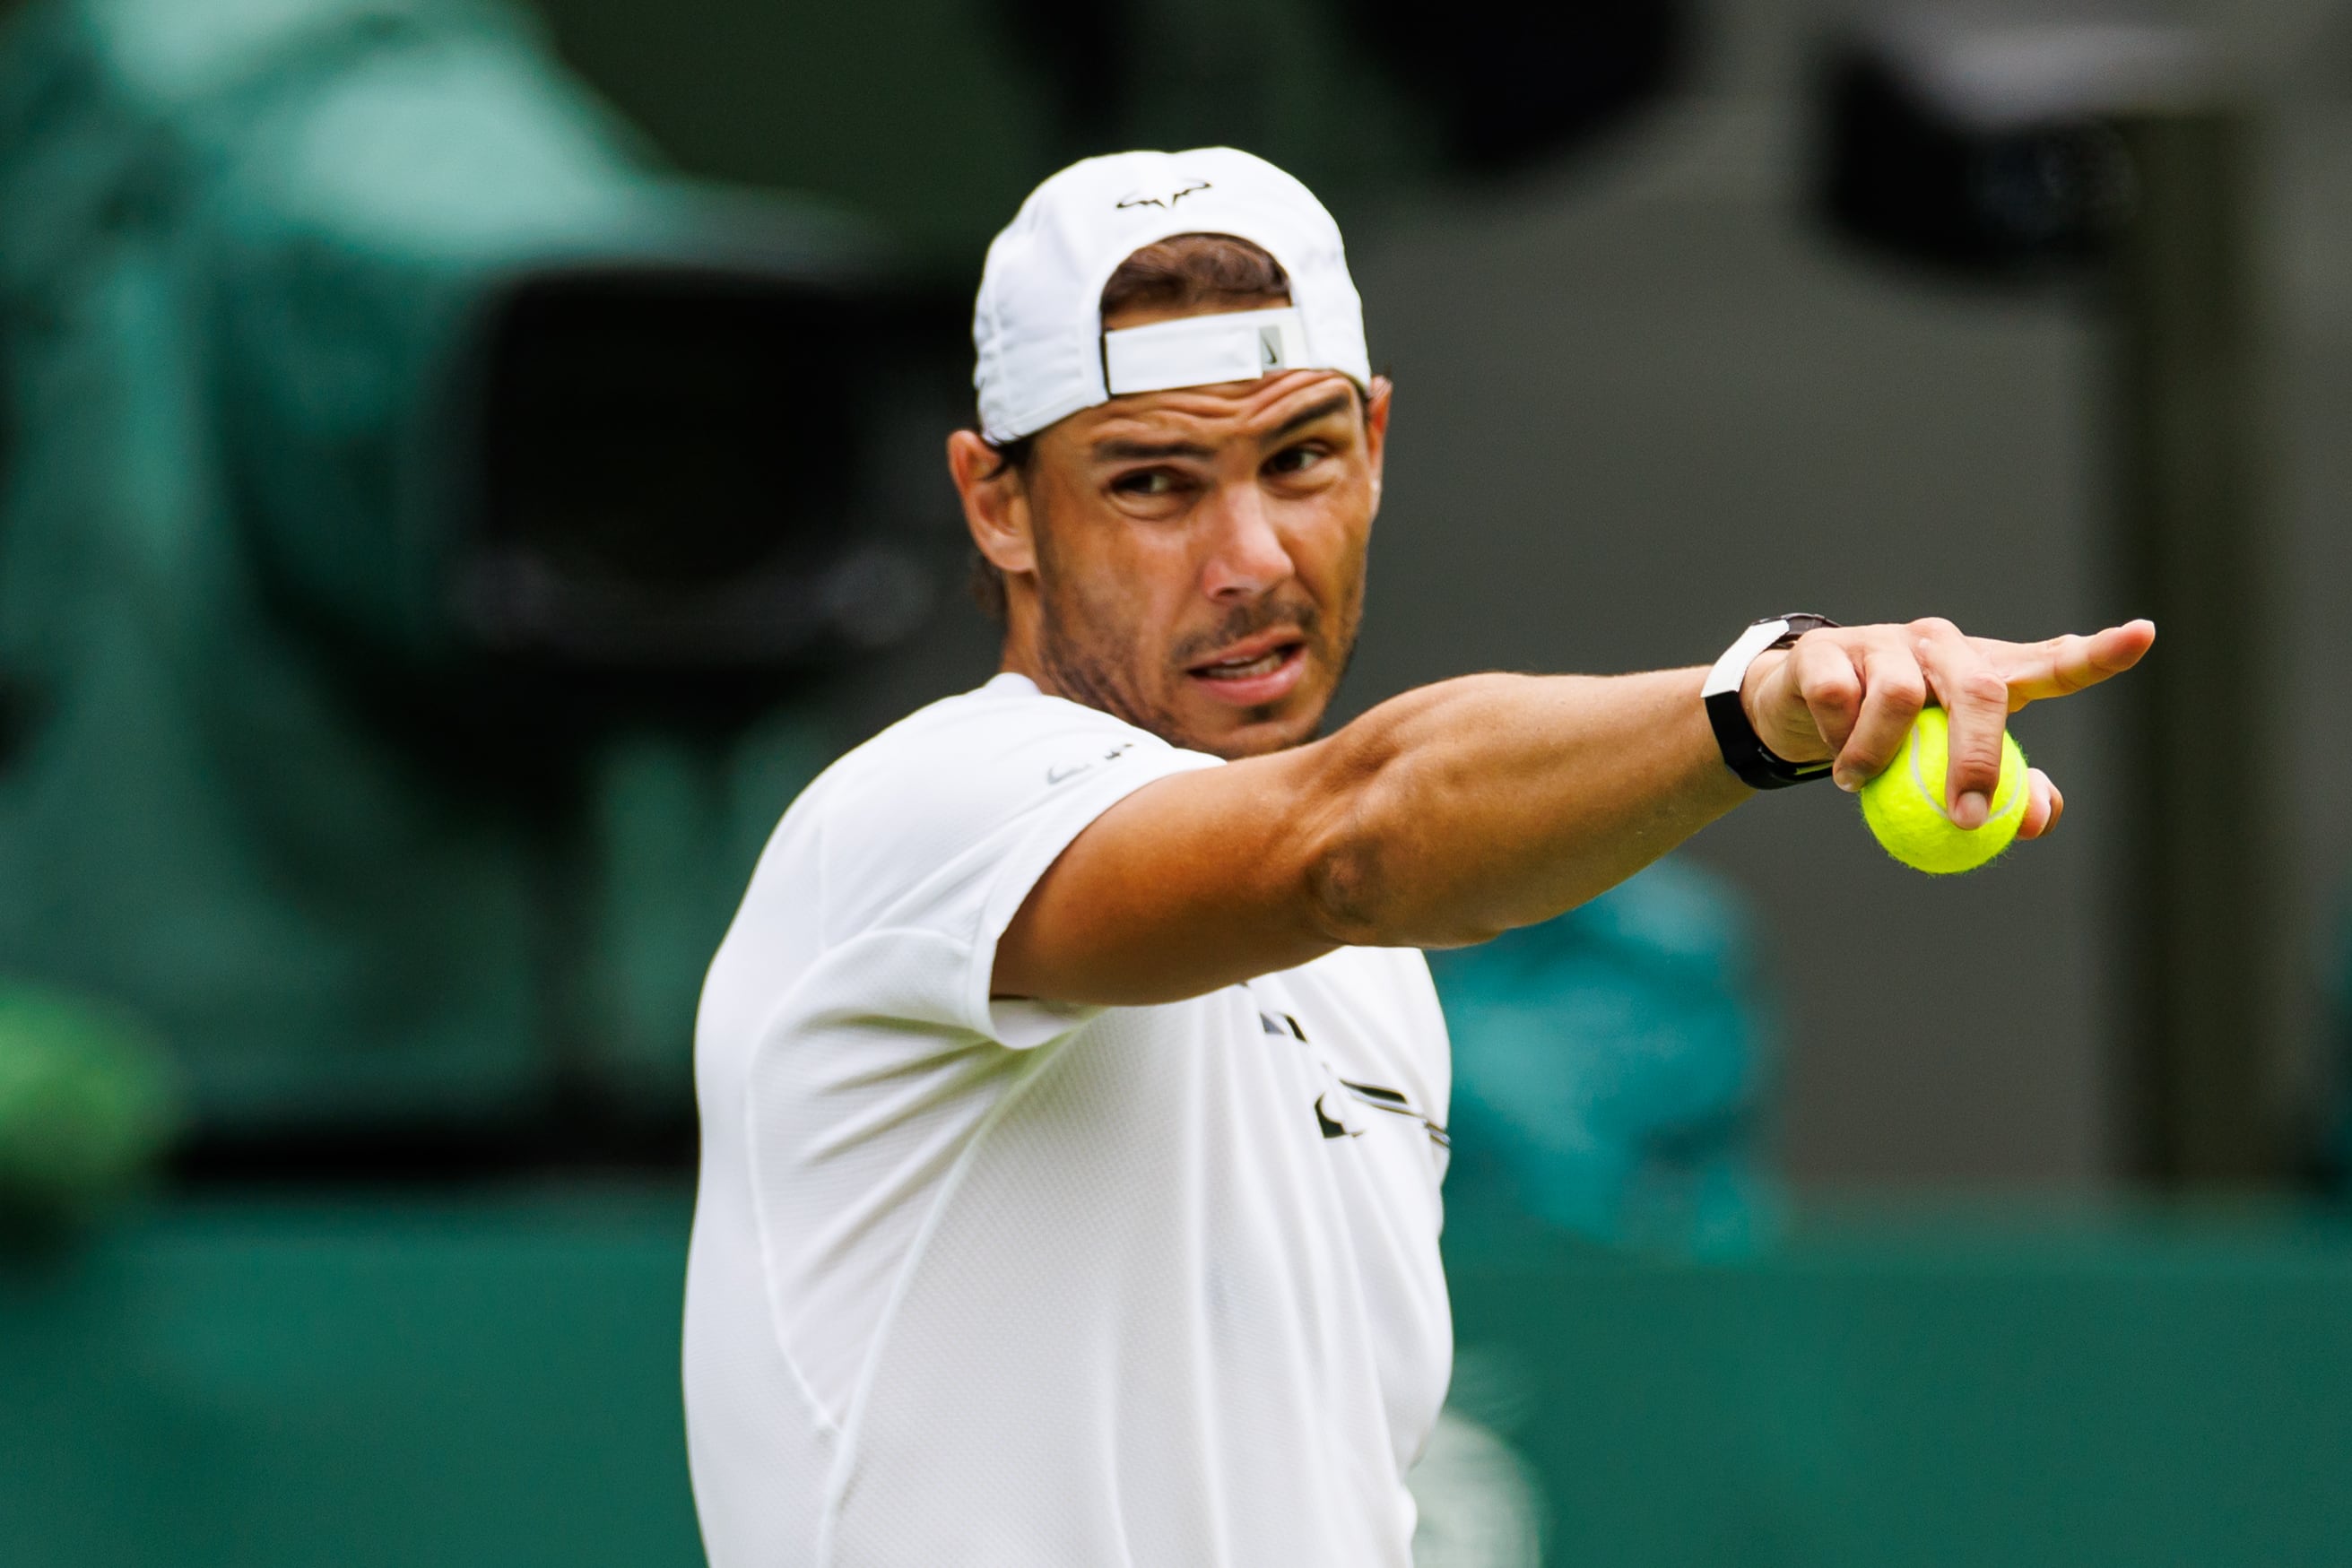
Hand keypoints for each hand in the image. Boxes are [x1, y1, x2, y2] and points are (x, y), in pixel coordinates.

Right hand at [1740, 618, 2155, 836]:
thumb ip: (1997, 793)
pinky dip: (1836, 742)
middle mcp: (1941, 647)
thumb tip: (2031, 818)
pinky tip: (1831, 756)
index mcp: (1982, 673)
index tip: (2143, 635)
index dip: (2098, 653)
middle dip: (1978, 757)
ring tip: (1858, 782)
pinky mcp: (1827, 648)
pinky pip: (1839, 698)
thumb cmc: (1887, 743)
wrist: (1795, 711)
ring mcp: (1884, 642)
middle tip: (1964, 817)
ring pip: (1900, 694)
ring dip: (1878, 755)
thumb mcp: (1941, 771)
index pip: (2051, 662)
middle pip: (1980, 688)